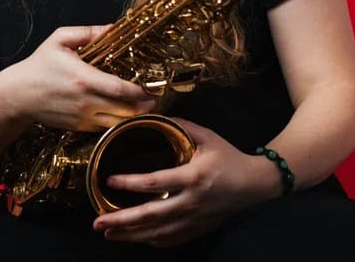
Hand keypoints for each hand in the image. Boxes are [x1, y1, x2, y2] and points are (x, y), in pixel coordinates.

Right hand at [0, 25, 155, 131]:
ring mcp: (82, 117)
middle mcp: (85, 101)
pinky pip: (105, 128)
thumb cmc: (39, 65)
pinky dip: (118, 122)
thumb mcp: (60, 40)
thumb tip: (113, 28)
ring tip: (143, 106)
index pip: (120, 89)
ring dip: (133, 116)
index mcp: (83, 78)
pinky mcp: (79, 127)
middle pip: (125, 110)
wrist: (18, 95)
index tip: (151, 86)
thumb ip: (88, 32)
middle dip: (143, 105)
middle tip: (154, 98)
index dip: (140, 90)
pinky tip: (123, 113)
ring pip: (118, 123)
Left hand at [92, 119, 278, 247]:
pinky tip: (134, 238)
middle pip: (152, 215)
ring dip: (130, 235)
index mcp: (193, 177)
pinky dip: (150, 240)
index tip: (110, 181)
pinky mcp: (198, 229)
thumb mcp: (207, 137)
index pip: (156, 182)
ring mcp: (195, 219)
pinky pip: (171, 239)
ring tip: (107, 232)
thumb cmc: (229, 158)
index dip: (131, 183)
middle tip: (98, 221)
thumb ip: (182, 126)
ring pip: (157, 233)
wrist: (256, 184)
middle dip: (122, 220)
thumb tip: (154, 114)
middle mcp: (192, 201)